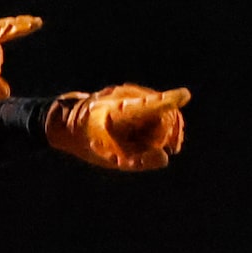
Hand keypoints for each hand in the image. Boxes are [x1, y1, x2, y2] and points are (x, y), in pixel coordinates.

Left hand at [45, 83, 187, 170]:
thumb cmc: (88, 142)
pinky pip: (156, 105)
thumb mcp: (110, 159)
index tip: (184, 96)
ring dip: (162, 128)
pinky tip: (148, 132)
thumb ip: (138, 162)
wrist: (67, 122)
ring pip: (162, 110)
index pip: (146, 106)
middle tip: (162, 147)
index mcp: (117, 113)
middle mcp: (124, 97)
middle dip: (167, 134)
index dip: (166, 101)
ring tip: (142, 139)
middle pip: (163, 115)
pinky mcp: (132, 90)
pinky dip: (159, 120)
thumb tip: (165, 158)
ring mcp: (129, 91)